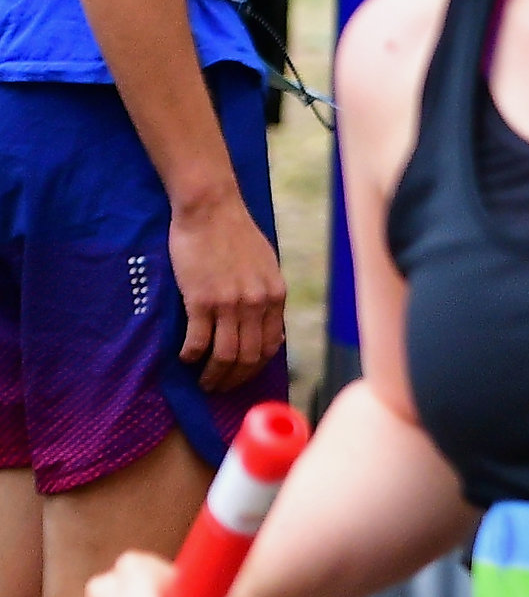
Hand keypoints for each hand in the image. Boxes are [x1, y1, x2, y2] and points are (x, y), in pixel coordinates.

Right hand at [169, 188, 285, 391]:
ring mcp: (230, 304)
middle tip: (219, 387)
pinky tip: (185, 358)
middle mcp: (257, 304)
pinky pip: (199, 340)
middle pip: (249, 357)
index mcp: (275, 297)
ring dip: (214, 375)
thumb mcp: (266, 266)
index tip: (242, 376)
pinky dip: (192, 355)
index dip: (255, 368)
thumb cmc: (235, 234)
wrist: (211, 209)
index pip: (270, 347)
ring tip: (204, 382)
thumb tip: (269, 328)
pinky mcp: (201, 300)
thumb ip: (267, 296)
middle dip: (234, 379)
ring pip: (225, 355)